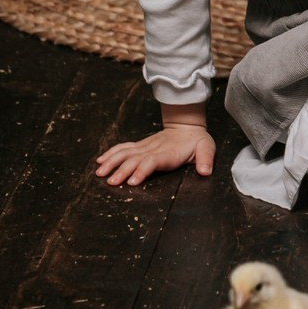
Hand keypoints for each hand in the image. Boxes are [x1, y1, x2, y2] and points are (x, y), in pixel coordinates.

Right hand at [95, 122, 214, 187]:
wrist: (187, 126)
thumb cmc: (197, 141)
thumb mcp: (207, 148)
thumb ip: (206, 160)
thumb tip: (205, 172)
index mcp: (168, 153)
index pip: (152, 161)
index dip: (142, 170)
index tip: (132, 181)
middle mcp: (153, 149)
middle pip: (134, 159)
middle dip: (122, 170)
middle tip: (111, 182)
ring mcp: (145, 146)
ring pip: (125, 153)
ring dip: (112, 162)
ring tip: (100, 173)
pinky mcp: (140, 145)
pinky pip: (123, 148)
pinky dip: (111, 153)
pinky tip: (100, 161)